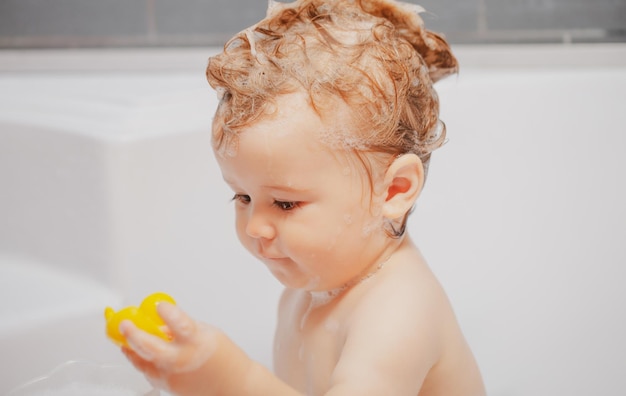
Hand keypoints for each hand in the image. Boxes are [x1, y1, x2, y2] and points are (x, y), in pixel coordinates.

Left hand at [120, 303, 252, 394]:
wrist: (232, 386)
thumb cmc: (225, 359)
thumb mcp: (208, 333)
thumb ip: (184, 326)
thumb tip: (162, 322)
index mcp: (197, 341)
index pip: (179, 324)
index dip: (166, 312)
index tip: (159, 305)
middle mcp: (183, 359)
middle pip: (150, 346)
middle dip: (133, 333)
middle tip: (124, 323)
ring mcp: (173, 375)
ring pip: (143, 361)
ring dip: (132, 348)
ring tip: (125, 338)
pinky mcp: (168, 386)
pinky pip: (148, 372)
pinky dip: (141, 361)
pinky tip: (138, 353)